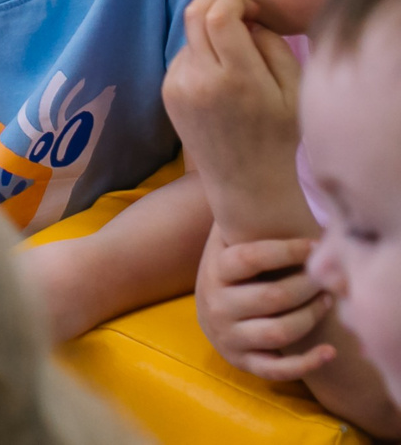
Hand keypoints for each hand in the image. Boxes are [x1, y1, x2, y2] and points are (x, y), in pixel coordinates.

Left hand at [163, 0, 305, 222]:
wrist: (245, 181)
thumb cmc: (279, 134)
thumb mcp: (293, 89)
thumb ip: (272, 45)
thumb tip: (246, 14)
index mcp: (238, 79)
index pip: (218, 17)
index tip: (249, 2)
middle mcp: (201, 80)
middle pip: (194, 15)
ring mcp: (178, 86)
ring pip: (190, 35)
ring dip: (210, 29)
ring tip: (237, 50)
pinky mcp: (167, 92)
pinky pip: (183, 56)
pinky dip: (201, 52)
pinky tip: (220, 73)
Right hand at [197, 233, 338, 382]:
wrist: (211, 315)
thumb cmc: (231, 271)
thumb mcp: (226, 243)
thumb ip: (241, 219)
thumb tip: (256, 171)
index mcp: (213, 271)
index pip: (250, 257)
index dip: (285, 250)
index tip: (314, 244)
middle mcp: (216, 305)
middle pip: (272, 297)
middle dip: (308, 286)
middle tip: (329, 276)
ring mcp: (229, 336)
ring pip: (279, 332)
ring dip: (312, 317)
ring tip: (328, 301)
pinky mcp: (244, 362)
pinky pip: (277, 369)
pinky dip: (307, 363)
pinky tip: (330, 351)